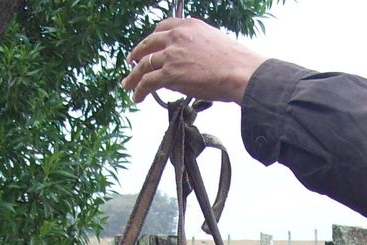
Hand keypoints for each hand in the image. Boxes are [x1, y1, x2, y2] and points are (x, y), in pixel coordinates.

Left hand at [122, 17, 265, 103]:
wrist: (238, 71)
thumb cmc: (233, 61)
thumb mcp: (212, 42)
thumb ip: (193, 47)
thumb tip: (183, 63)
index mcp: (188, 25)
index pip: (162, 28)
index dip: (151, 40)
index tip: (147, 47)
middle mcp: (177, 36)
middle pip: (148, 44)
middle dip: (136, 55)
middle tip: (130, 63)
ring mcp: (171, 54)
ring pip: (144, 65)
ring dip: (133, 76)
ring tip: (128, 85)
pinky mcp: (169, 74)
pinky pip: (147, 82)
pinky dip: (139, 90)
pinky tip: (137, 97)